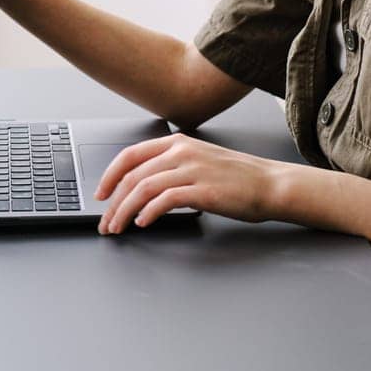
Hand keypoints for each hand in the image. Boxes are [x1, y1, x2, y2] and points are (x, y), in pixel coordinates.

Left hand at [93, 131, 281, 233]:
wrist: (269, 184)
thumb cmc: (236, 177)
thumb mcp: (200, 161)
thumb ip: (172, 167)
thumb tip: (142, 188)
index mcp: (178, 142)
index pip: (131, 154)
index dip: (110, 175)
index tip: (100, 194)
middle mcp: (181, 151)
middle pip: (133, 175)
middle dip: (113, 201)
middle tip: (106, 222)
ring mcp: (192, 169)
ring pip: (144, 188)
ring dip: (125, 211)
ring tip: (119, 228)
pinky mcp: (202, 189)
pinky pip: (165, 199)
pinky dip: (149, 212)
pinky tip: (144, 223)